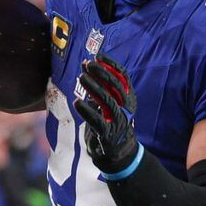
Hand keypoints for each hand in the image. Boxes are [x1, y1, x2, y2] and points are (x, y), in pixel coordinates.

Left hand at [72, 55, 140, 175]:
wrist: (119, 150)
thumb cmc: (112, 121)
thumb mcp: (112, 101)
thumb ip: (103, 85)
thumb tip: (87, 64)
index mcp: (129, 97)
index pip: (123, 76)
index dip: (111, 64)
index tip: (98, 56)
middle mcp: (126, 107)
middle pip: (116, 85)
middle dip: (101, 73)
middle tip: (87, 64)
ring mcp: (118, 120)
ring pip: (107, 100)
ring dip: (93, 87)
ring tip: (81, 77)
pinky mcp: (108, 133)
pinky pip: (97, 120)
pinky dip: (86, 110)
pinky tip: (76, 102)